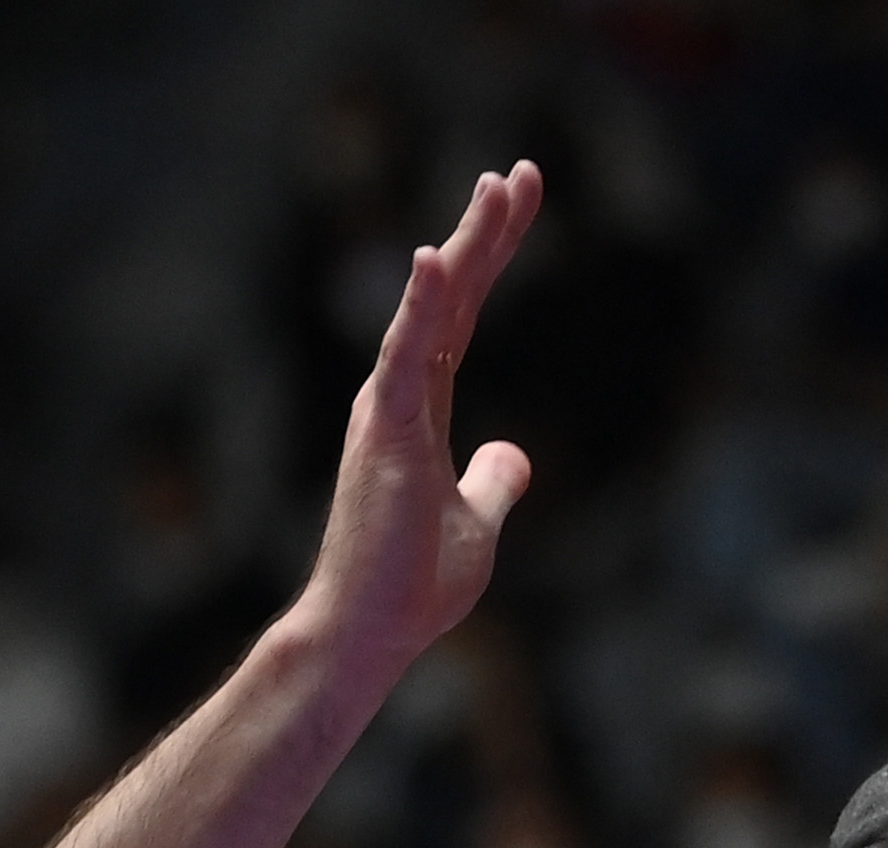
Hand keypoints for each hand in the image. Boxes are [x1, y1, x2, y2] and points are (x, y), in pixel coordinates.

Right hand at [295, 163, 544, 679]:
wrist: (366, 635)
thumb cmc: (409, 588)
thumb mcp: (476, 527)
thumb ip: (494, 484)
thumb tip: (514, 454)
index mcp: (419, 413)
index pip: (460, 319)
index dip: (489, 259)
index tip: (518, 204)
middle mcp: (398, 398)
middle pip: (451, 297)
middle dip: (487, 233)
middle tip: (521, 173)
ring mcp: (387, 410)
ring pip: (433, 309)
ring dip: (466, 246)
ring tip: (500, 186)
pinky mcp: (384, 432)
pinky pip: (405, 355)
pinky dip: (419, 304)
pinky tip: (435, 255)